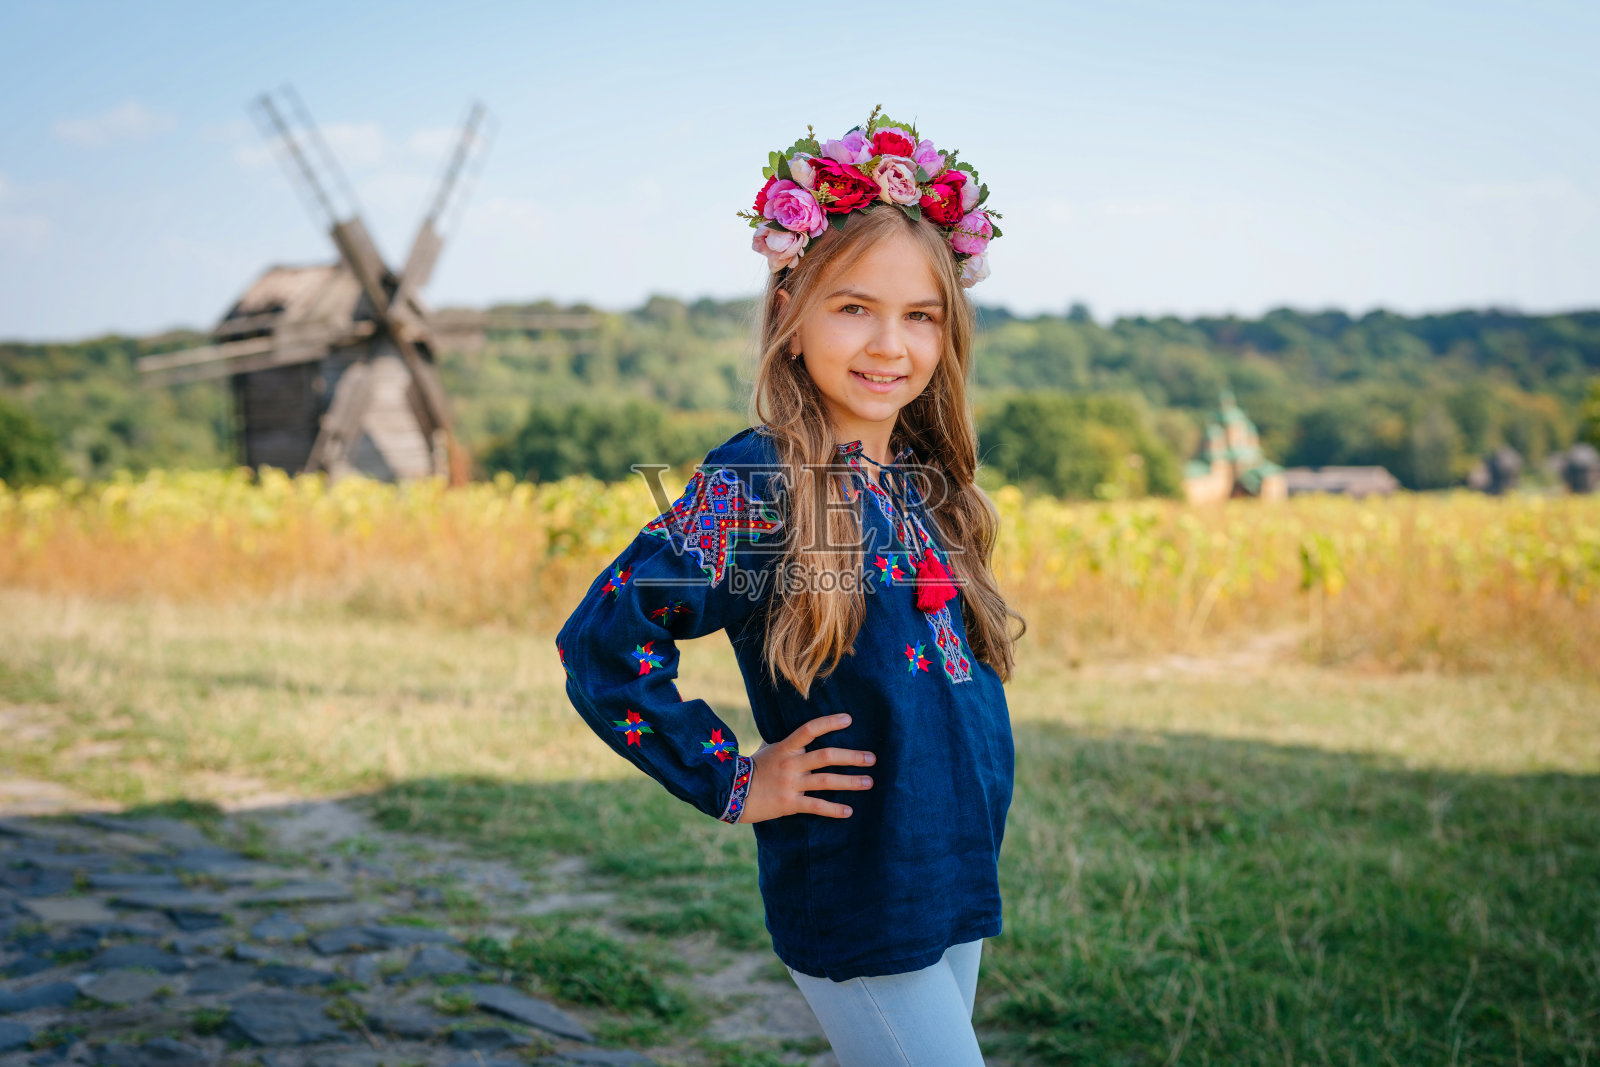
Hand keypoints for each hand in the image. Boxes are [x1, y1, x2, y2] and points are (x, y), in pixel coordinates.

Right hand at [737, 713, 874, 822]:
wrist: (732, 793)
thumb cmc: (752, 767)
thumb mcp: (766, 748)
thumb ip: (785, 740)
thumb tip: (799, 729)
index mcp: (785, 747)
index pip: (809, 730)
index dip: (829, 723)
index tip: (849, 719)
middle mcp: (790, 764)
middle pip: (826, 757)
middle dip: (851, 757)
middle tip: (872, 758)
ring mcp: (791, 784)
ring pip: (826, 781)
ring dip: (850, 782)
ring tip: (869, 782)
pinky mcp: (790, 804)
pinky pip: (816, 806)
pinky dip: (834, 809)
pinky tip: (849, 811)